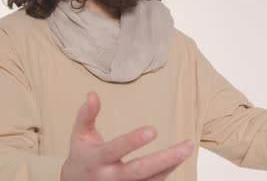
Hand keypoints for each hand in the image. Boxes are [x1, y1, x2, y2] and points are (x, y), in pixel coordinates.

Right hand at [61, 92, 193, 180]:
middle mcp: (110, 177)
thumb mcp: (79, 135)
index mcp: (97, 159)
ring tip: (187, 148)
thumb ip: (86, 115)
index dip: (134, 141)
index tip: (153, 130)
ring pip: (150, 180)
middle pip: (140, 171)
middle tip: (186, 146)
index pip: (116, 149)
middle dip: (165, 159)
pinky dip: (167, 172)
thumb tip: (92, 94)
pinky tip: (178, 158)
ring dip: (171, 164)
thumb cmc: (82, 156)